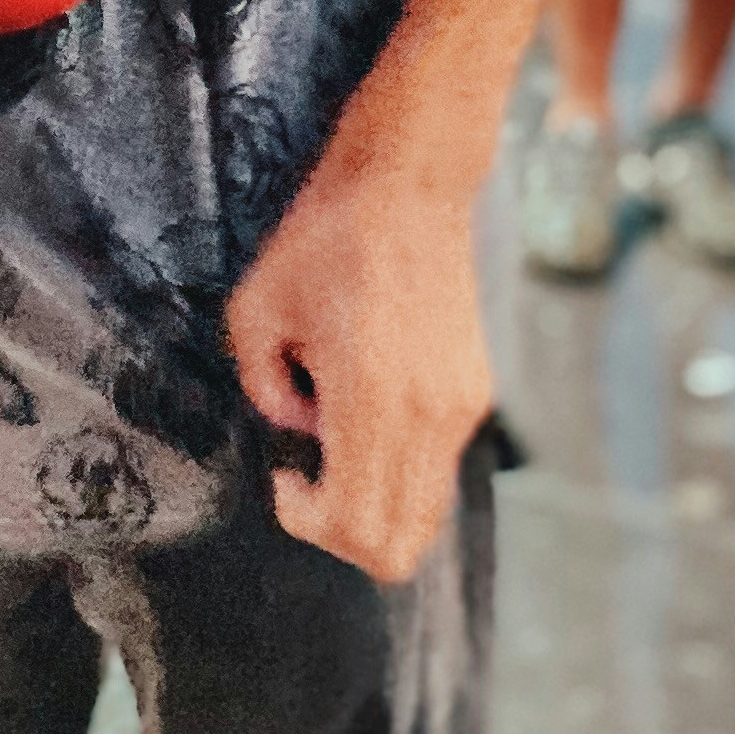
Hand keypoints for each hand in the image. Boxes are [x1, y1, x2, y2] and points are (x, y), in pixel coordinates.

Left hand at [223, 156, 490, 584]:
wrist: (407, 186)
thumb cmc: (324, 238)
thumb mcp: (256, 306)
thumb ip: (263, 387)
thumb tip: (298, 426)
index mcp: (371, 399)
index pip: (355, 525)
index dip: (307, 523)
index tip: (284, 476)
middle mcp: (429, 418)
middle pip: (397, 547)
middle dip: (341, 532)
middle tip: (309, 477)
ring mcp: (461, 410)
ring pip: (426, 516)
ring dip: (375, 503)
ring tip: (339, 436)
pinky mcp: (477, 395)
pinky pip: (439, 470)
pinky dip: (400, 468)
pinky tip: (369, 406)